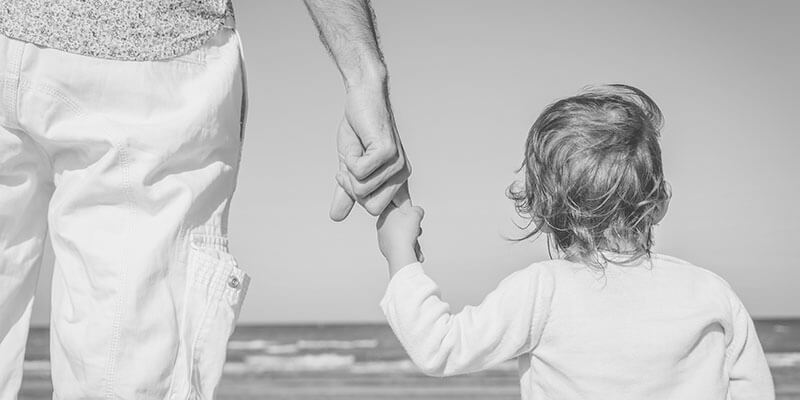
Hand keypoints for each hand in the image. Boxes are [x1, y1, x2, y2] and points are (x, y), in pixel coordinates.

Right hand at [330, 82, 410, 220]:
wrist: (361, 98)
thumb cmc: (357, 130)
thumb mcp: (348, 166)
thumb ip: (346, 192)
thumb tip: (336, 217)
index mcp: (397, 182)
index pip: (396, 214)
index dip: (393, 224)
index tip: (407, 240)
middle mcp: (402, 176)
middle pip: (372, 208)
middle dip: (352, 190)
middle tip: (348, 168)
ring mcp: (397, 165)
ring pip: (363, 191)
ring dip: (349, 173)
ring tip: (353, 152)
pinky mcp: (388, 153)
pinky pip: (360, 173)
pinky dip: (350, 161)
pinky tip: (356, 144)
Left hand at [377, 200, 423, 274]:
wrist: (400, 254)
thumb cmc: (406, 232)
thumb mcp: (416, 213)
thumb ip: (417, 209)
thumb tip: (417, 211)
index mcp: (385, 214)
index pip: (396, 206)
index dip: (407, 210)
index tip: (413, 216)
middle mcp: (381, 225)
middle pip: (400, 222)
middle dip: (411, 226)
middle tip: (418, 230)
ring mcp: (382, 237)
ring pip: (401, 234)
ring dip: (411, 237)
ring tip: (416, 242)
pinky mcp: (385, 248)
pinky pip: (398, 243)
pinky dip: (406, 246)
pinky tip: (413, 250)